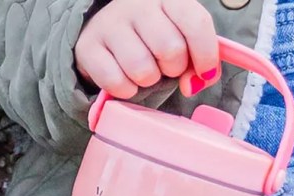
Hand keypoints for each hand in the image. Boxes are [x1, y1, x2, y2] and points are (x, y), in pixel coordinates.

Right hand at [75, 0, 218, 98]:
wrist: (108, 32)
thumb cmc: (155, 39)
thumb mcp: (184, 40)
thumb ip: (201, 62)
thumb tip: (193, 84)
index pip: (196, 23)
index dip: (205, 55)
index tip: (204, 73)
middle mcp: (138, 4)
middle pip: (170, 49)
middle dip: (174, 68)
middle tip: (166, 67)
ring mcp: (110, 23)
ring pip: (142, 68)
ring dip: (149, 80)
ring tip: (146, 71)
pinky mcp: (88, 46)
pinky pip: (116, 81)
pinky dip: (126, 89)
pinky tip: (127, 79)